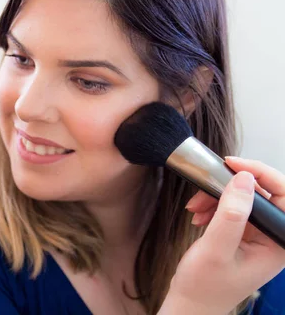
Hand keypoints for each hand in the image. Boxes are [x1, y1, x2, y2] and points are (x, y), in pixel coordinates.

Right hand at [159, 157, 284, 313]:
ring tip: (197, 208)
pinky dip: (213, 205)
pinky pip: (232, 207)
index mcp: (279, 244)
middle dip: (229, 187)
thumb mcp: (216, 249)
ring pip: (243, 197)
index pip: (284, 195)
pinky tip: (199, 216)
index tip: (232, 164)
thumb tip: (243, 179)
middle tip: (205, 189)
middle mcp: (274, 237)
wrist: (190, 302)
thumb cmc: (204, 286)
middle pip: (261, 193)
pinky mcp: (244, 234)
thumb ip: (231, 214)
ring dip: (217, 197)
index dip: (260, 173)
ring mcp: (259, 236)